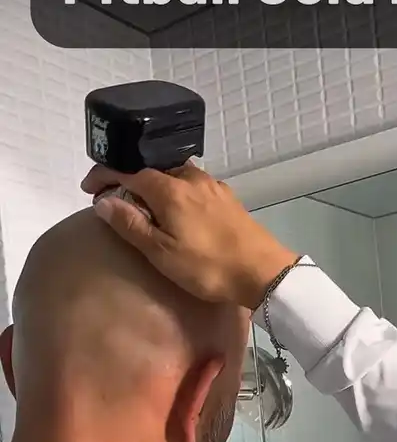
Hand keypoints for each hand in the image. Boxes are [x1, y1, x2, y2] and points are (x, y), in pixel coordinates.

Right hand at [80, 162, 297, 308]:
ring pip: (173, 174)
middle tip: (113, 197)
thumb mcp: (161, 252)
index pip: (128, 172)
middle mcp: (190, 178)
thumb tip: (103, 201)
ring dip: (153, 184)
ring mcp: (211, 186)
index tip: (89, 189)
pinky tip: (175, 207)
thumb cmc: (208, 266)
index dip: (105, 177)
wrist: (263, 272)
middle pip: (151, 169)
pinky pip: (191, 184)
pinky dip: (174, 190)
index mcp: (169, 188)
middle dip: (128, 179)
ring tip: (141, 203)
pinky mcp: (226, 197)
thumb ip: (131, 224)